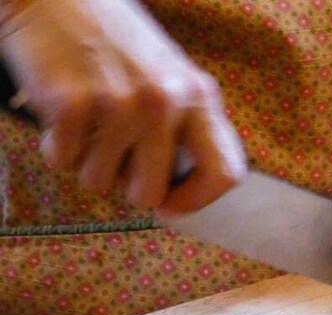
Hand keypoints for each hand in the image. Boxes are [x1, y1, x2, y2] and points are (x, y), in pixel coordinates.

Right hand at [0, 0, 244, 214]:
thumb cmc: (114, 41)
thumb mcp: (170, 75)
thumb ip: (186, 126)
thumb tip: (185, 192)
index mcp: (199, 96)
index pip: (225, 173)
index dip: (197, 200)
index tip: (170, 205)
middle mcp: (166, 102)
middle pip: (149, 194)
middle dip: (124, 184)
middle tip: (112, 152)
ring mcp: (120, 104)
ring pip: (99, 182)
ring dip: (86, 161)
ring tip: (87, 120)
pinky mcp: (73, 104)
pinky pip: (62, 162)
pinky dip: (55, 146)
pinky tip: (60, 111)